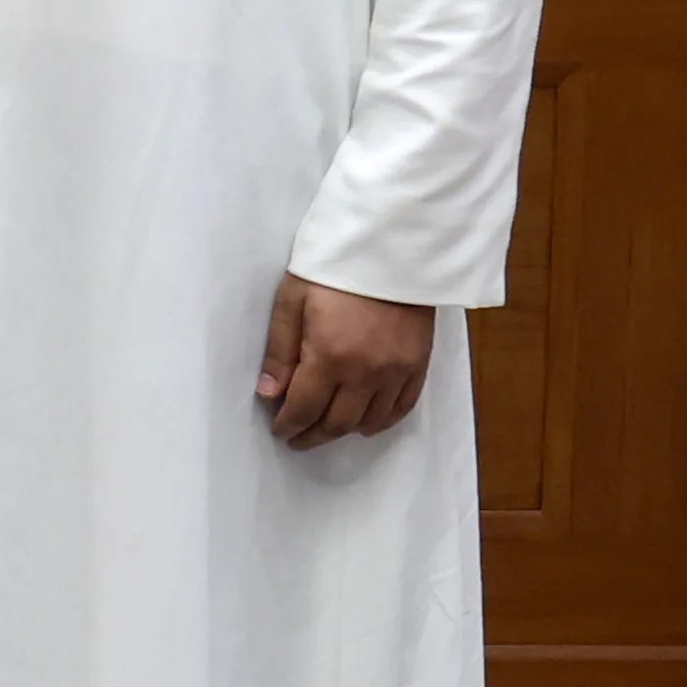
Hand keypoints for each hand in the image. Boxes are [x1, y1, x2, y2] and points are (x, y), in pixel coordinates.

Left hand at [259, 274, 432, 446]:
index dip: (289, 425)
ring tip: (326, 430)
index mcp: (330, 357)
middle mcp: (366, 372)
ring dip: (345, 431)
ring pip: (370, 421)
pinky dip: (382, 421)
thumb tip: (268, 394)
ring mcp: (397, 370)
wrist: (393, 247)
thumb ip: (280, 351)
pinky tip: (366, 423)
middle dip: (313, 435)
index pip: (305, 409)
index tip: (280, 430)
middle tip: (298, 439)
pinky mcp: (418, 363)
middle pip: (337, 422)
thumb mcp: (292, 302)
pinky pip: (402, 407)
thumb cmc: (334, 270)